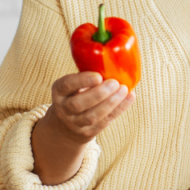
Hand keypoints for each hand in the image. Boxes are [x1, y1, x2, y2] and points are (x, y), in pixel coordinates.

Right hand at [32, 71, 134, 185]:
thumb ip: (86, 75)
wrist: (65, 126)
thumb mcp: (73, 84)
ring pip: (92, 116)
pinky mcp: (88, 132)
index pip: (66, 85)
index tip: (98, 76)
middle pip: (78, 104)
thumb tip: (111, 57)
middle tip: (114, 82)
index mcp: (59, 91)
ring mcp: (75, 123)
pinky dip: (119, 109)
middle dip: (98, 94)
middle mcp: (64, 108)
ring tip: (124, 89)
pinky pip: (105, 122)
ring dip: (110, 103)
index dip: (82, 81)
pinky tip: (130, 97)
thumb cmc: (75, 95)